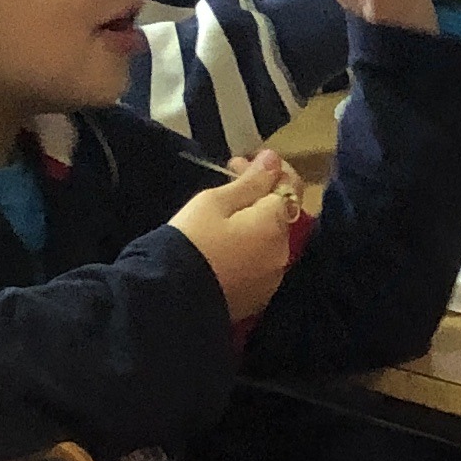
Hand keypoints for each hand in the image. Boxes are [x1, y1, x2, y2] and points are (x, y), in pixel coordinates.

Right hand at [172, 150, 302, 320]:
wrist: (170, 299)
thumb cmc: (189, 241)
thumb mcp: (214, 202)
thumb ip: (250, 181)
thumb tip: (274, 160)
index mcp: (275, 224)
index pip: (290, 186)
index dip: (269, 169)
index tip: (241, 161)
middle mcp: (282, 252)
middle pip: (280, 213)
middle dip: (259, 194)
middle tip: (226, 180)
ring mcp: (272, 279)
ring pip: (269, 239)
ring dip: (254, 222)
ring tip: (221, 214)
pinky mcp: (257, 298)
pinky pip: (259, 263)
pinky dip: (248, 249)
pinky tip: (224, 246)